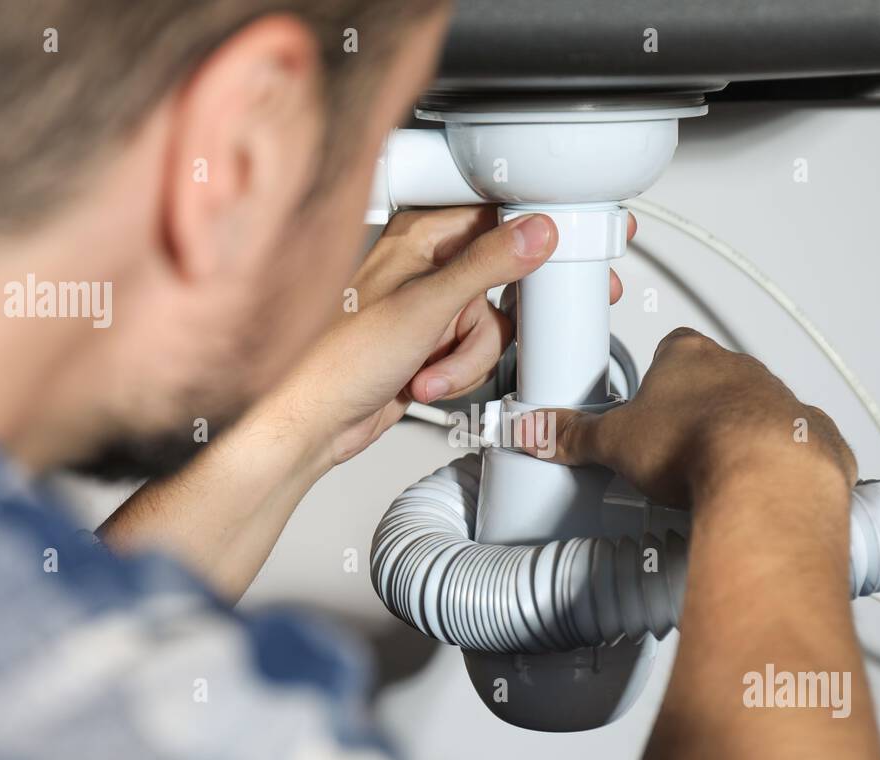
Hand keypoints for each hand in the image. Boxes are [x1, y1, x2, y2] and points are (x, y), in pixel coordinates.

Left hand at [268, 206, 633, 468]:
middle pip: (504, 279)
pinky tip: (426, 383)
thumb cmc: (336, 360)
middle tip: (528, 321)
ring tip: (431, 371)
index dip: (536, 235)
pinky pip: (475, 354)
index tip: (569, 248)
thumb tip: (537, 231)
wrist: (310, 422)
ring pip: (493, 326)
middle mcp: (426, 266)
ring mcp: (430, 309)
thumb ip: (488, 266)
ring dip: (471, 359)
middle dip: (498, 321)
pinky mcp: (431, 346)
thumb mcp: (426, 307)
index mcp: (419, 236)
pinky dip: (459, 375)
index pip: (497, 218)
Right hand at [518, 328, 856, 506]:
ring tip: (707, 478)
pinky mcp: (810, 439)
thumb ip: (574, 435)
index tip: (643, 404)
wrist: (767, 480)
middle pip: (712, 382)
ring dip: (737, 437)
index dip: (653, 380)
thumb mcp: (614, 442)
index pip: (668, 350)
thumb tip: (540, 431)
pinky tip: (759, 491)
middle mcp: (741, 370)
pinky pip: (796, 446)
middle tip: (669, 450)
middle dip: (694, 412)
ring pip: (756, 412)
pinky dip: (780, 466)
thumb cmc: (700, 446)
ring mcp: (780, 402)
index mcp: (689, 356)